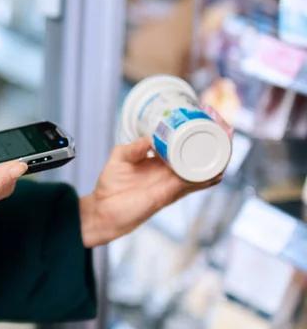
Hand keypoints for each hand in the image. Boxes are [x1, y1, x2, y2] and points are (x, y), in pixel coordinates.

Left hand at [78, 106, 231, 247]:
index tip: (207, 117)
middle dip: (215, 142)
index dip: (198, 134)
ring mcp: (173, 184)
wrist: (103, 212)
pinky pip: (193, 186)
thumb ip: (134, 146)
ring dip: (217, 157)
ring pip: (203, 171)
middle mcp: (171, 173)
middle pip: (201, 158)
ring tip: (226, 140)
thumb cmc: (111, 187)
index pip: (185, 146)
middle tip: (222, 125)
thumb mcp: (120, 157)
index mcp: (162, 162)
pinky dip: (206, 178)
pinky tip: (217, 169)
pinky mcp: (169, 194)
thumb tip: (151, 137)